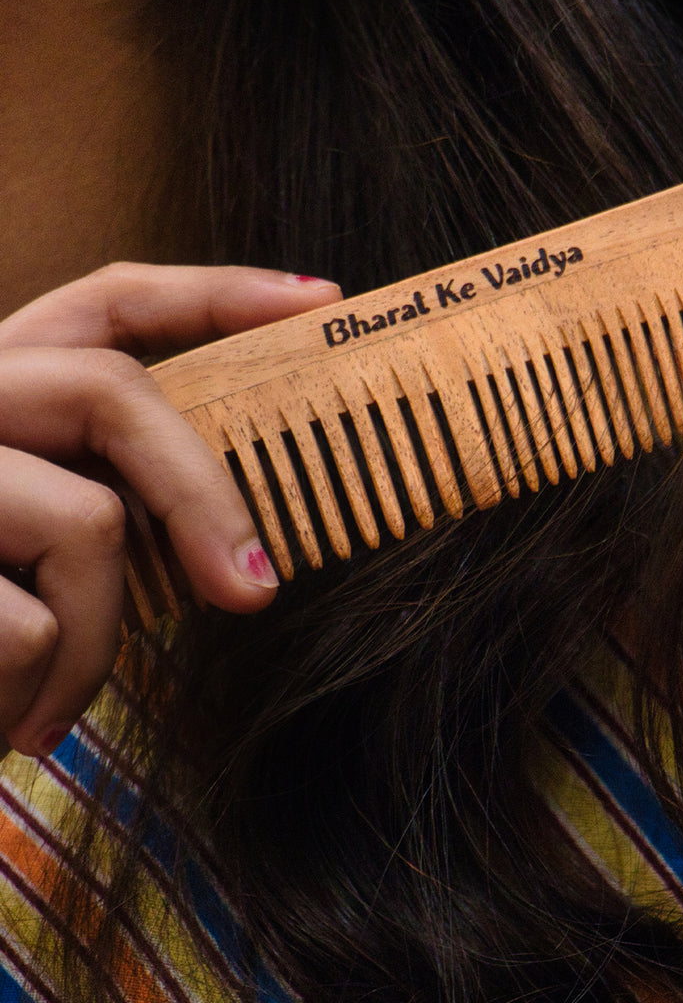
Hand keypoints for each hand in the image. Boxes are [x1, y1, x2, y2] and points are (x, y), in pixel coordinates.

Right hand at [0, 263, 341, 757]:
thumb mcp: (28, 539)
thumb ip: (104, 490)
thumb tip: (245, 535)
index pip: (110, 298)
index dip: (219, 292)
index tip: (319, 299)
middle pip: (114, 392)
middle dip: (205, 497)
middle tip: (256, 592)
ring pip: (86, 519)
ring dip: (100, 635)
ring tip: (62, 705)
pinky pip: (28, 625)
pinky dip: (45, 691)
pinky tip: (17, 723)